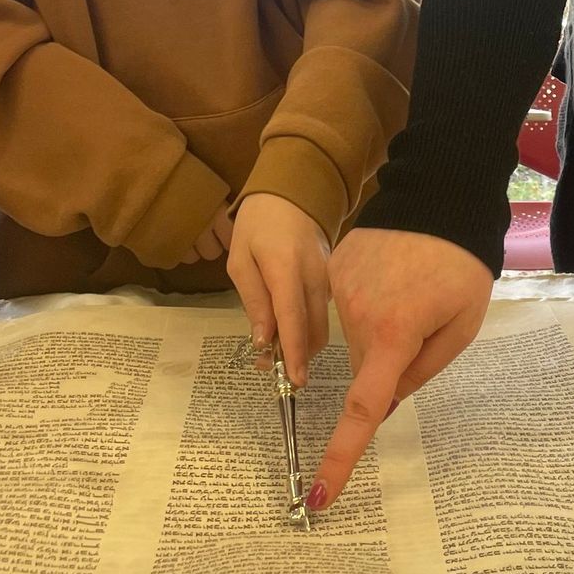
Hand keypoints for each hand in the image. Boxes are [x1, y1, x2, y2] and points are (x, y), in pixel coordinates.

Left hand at [224, 192, 329, 387]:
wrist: (295, 194)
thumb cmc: (259, 224)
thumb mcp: (240, 259)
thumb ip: (254, 300)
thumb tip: (264, 340)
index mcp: (287, 268)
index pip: (294, 319)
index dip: (294, 353)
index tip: (294, 380)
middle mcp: (315, 277)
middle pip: (314, 330)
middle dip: (295, 356)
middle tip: (267, 366)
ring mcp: (328, 279)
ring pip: (321, 325)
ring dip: (300, 344)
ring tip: (271, 348)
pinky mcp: (332, 280)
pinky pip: (322, 312)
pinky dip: (306, 327)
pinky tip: (286, 327)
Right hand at [310, 227, 492, 510]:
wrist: (440, 195)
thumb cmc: (462, 265)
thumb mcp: (461, 326)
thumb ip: (422, 371)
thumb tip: (382, 403)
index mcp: (394, 333)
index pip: (362, 407)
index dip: (342, 455)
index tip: (321, 493)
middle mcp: (357, 314)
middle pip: (364, 367)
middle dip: (388, 362)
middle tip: (424, 322)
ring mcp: (339, 287)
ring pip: (354, 337)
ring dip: (379, 330)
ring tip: (411, 289)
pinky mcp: (333, 266)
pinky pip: (346, 304)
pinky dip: (367, 302)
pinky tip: (393, 273)